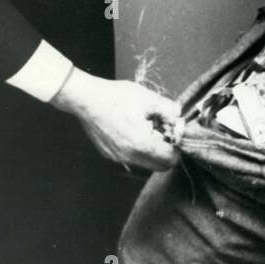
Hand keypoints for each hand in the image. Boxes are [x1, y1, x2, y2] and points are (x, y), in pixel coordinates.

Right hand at [53, 70, 181, 169]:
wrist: (86, 99)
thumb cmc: (117, 97)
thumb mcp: (149, 98)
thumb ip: (170, 110)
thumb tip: (179, 117)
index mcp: (142, 144)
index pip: (171, 159)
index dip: (177, 147)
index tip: (173, 133)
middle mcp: (129, 157)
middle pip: (160, 166)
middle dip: (166, 151)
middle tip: (163, 133)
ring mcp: (118, 158)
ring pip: (145, 163)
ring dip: (151, 151)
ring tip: (146, 129)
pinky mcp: (109, 155)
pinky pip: (131, 158)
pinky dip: (137, 149)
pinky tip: (132, 130)